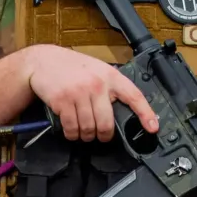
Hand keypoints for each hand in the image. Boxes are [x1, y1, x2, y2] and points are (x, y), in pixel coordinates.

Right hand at [23, 48, 159, 143]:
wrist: (42, 60)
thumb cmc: (71, 67)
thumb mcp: (96, 70)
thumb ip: (110, 87)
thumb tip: (124, 110)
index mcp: (110, 76)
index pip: (134, 96)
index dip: (146, 114)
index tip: (153, 128)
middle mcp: (97, 84)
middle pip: (107, 123)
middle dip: (104, 135)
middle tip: (100, 136)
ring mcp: (79, 92)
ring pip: (89, 128)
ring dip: (85, 135)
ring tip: (83, 131)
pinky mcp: (62, 101)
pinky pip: (72, 128)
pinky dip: (72, 134)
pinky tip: (71, 130)